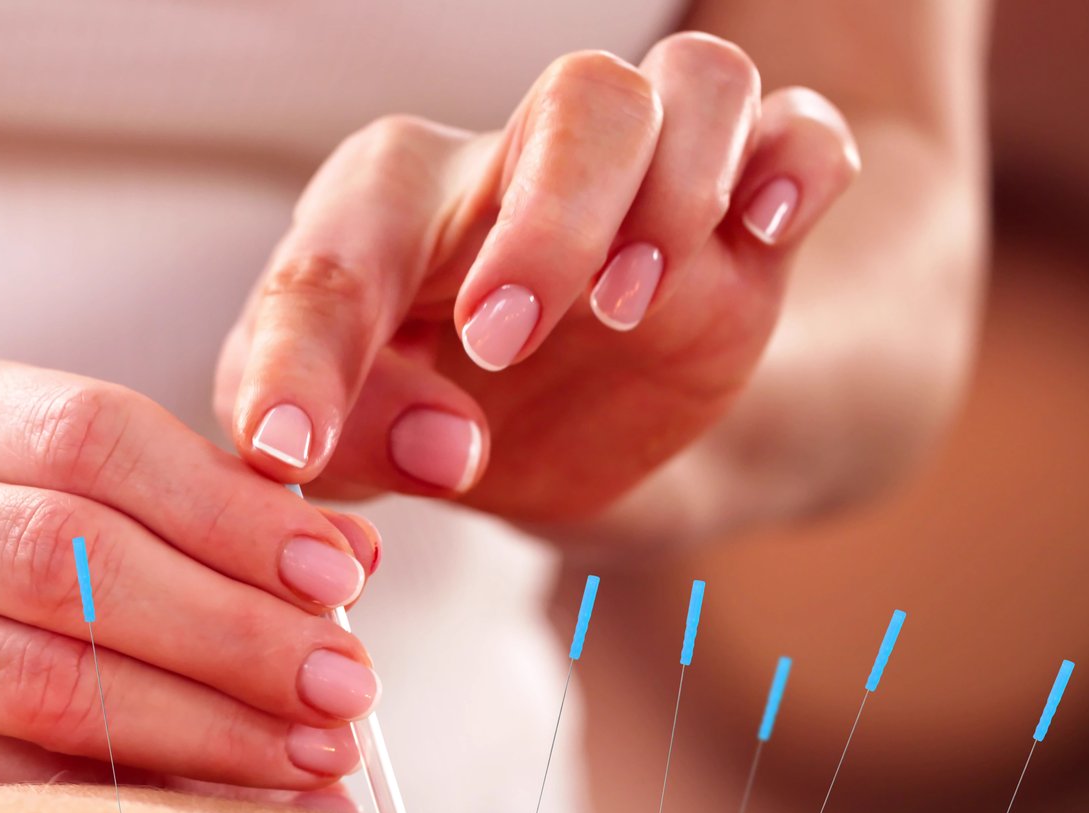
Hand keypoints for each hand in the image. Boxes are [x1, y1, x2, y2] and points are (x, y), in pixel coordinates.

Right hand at [0, 360, 382, 792]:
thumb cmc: (23, 571)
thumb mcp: (109, 498)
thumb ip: (223, 514)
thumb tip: (352, 563)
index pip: (92, 437)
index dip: (226, 508)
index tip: (342, 577)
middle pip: (65, 556)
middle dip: (230, 629)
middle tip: (348, 684)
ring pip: (45, 683)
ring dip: (205, 727)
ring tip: (316, 756)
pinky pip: (18, 794)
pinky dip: (146, 810)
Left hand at [216, 34, 860, 523]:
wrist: (544, 440)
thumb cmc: (415, 408)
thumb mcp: (355, 449)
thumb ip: (358, 442)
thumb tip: (451, 443)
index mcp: (390, 212)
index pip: (339, 255)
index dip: (303, 358)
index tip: (284, 451)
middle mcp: (521, 165)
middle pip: (577, 99)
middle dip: (552, 220)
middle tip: (499, 343)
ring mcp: (648, 185)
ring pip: (695, 86)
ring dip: (680, 185)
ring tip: (626, 307)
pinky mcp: (741, 230)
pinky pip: (804, 134)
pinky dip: (797, 166)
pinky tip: (764, 234)